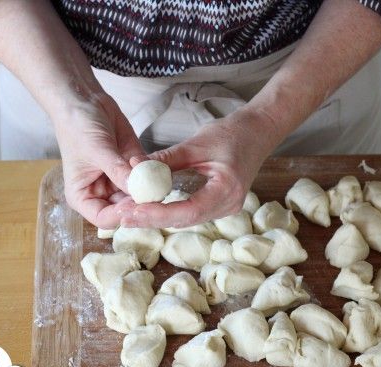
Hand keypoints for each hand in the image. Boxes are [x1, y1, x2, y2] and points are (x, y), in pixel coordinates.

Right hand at [53, 93, 146, 227]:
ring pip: (140, 196)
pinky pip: (149, 177)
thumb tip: (139, 190)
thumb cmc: (78, 126)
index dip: (123, 216)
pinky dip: (155, 175)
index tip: (137, 204)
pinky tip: (158, 169)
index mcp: (84, 197)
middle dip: (141, 204)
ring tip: (158, 181)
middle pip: (127, 211)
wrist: (85, 100)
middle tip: (155, 195)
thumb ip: (119, 171)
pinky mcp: (134, 167)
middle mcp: (103, 193)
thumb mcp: (97, 150)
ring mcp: (120, 181)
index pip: (105, 219)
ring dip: (151, 190)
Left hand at [120, 109, 281, 228]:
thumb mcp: (196, 143)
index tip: (133, 210)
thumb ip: (166, 160)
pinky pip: (191, 214)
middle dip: (152, 219)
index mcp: (228, 189)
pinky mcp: (220, 205)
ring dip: (158, 217)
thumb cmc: (232, 133)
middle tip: (123, 216)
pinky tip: (149, 209)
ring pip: (186, 220)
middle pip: (185, 220)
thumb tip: (133, 168)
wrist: (258, 132)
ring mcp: (227, 208)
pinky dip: (169, 212)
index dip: (159, 213)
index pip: (189, 210)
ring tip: (129, 213)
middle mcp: (230, 205)